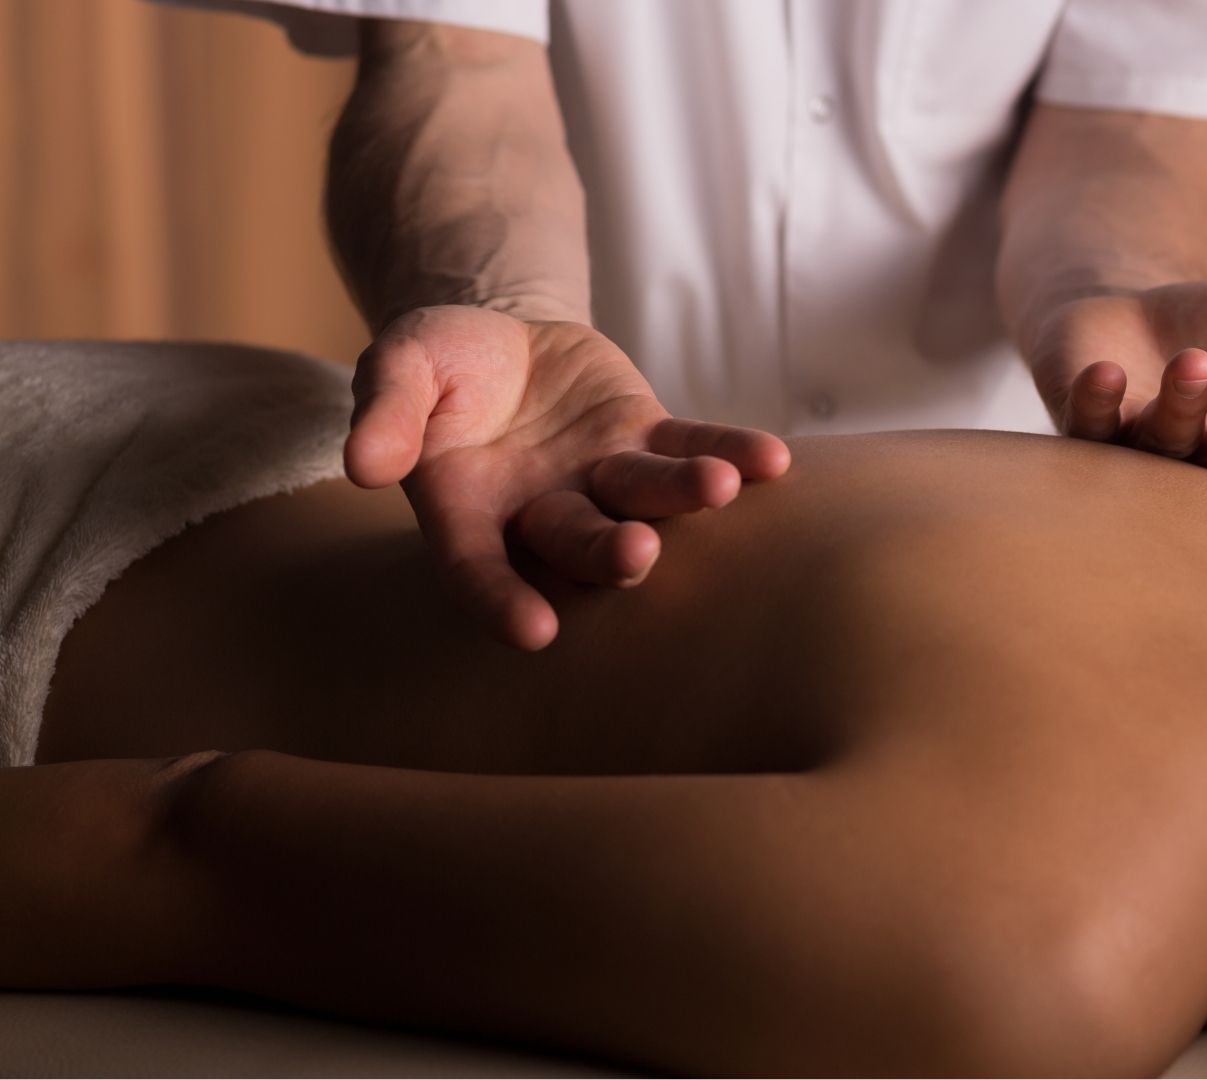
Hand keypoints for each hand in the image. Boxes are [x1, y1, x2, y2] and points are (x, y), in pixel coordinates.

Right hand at [345, 306, 790, 649]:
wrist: (497, 338)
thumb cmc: (437, 368)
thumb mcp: (398, 368)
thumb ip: (385, 412)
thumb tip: (361, 463)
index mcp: (470, 513)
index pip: (481, 571)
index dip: (501, 602)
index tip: (532, 633)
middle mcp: (544, 512)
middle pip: (577, 543)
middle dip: (607, 553)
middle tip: (636, 558)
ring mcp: (604, 479)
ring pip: (645, 500)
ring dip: (680, 499)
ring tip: (717, 488)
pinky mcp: (649, 438)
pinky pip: (694, 449)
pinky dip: (732, 454)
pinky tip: (772, 461)